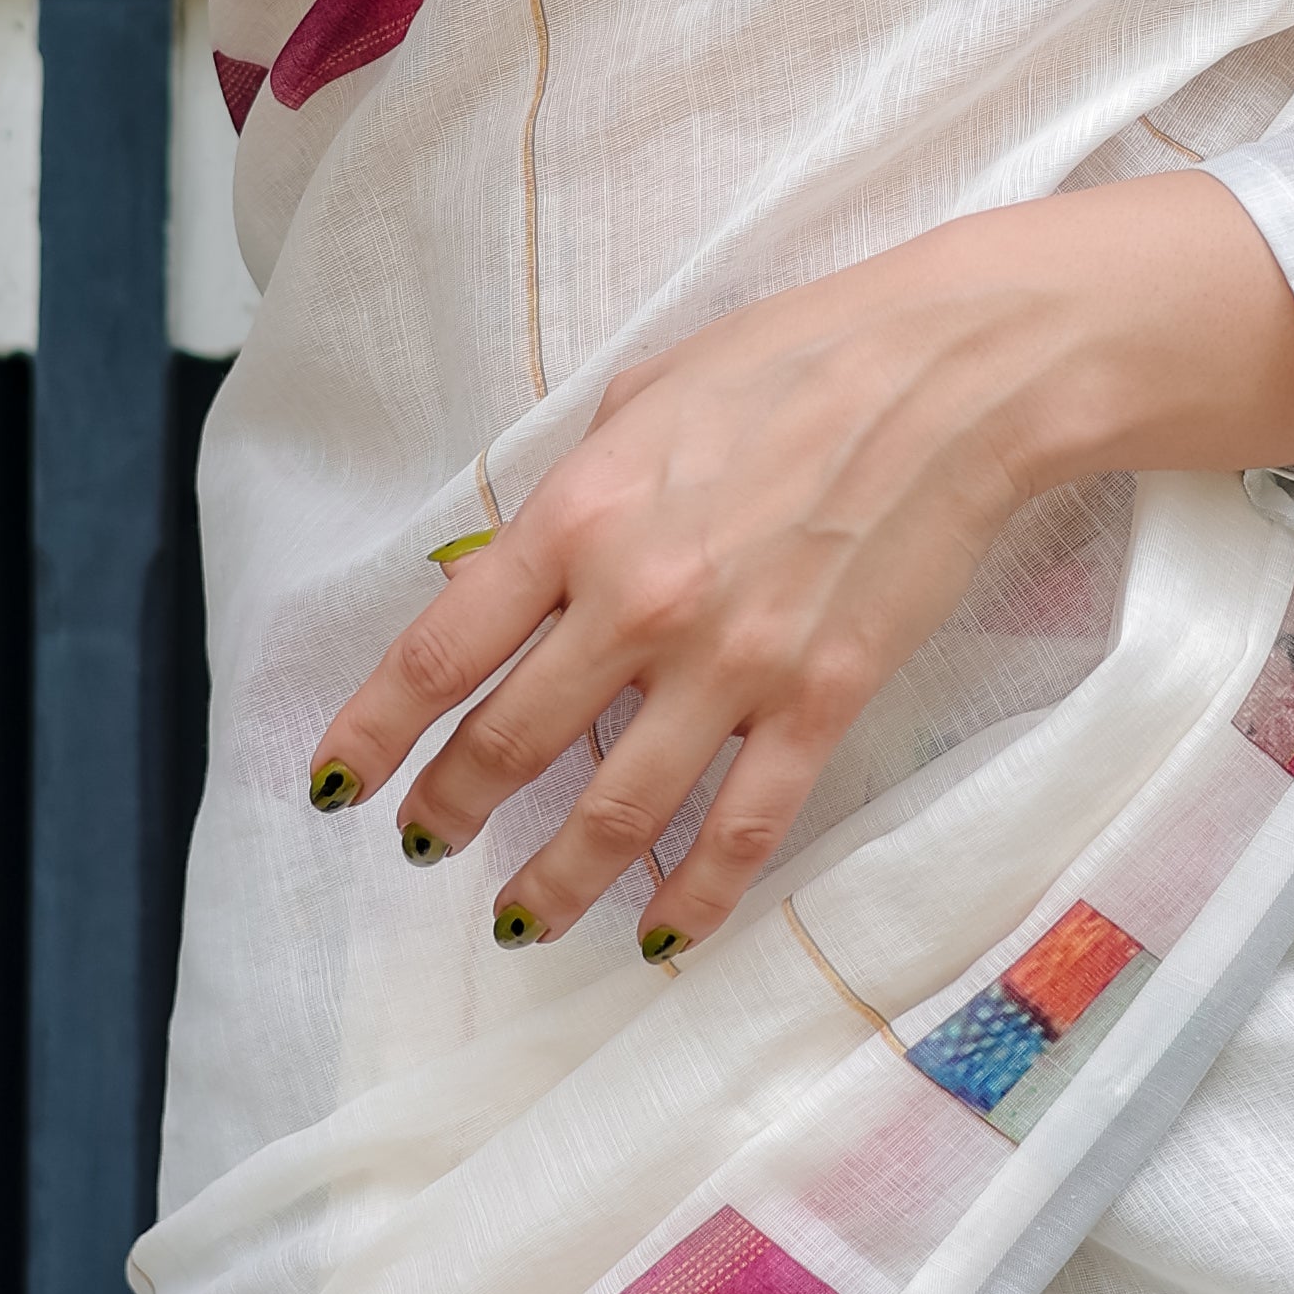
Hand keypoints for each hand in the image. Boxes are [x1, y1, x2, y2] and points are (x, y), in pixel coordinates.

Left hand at [302, 175, 1293, 958]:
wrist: (953, 374)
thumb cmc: (795, 360)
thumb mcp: (646, 393)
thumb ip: (577, 487)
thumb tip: (519, 561)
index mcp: (578, 513)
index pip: (439, 652)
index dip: (375, 735)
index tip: (340, 785)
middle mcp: (637, 600)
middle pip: (507, 746)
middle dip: (448, 814)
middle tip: (424, 848)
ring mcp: (731, 662)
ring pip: (613, 813)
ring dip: (551, 881)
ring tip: (520, 918)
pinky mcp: (820, 700)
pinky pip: (744, 828)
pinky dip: (695, 894)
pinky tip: (662, 932)